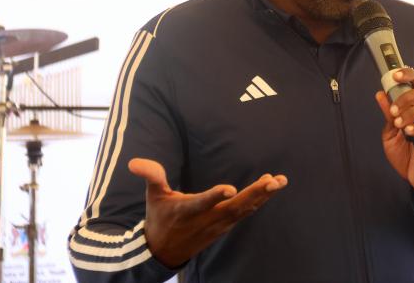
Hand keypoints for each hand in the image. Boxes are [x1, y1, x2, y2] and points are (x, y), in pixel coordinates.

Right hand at [128, 158, 287, 267]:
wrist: (164, 251)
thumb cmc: (159, 218)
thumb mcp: (153, 196)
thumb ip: (151, 176)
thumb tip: (134, 162)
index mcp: (186, 211)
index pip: (202, 203)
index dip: (215, 196)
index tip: (229, 189)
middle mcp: (206, 219)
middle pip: (234, 207)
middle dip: (255, 194)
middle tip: (272, 181)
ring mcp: (219, 224)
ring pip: (244, 210)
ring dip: (262, 196)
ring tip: (279, 181)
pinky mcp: (226, 225)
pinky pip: (246, 213)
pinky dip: (259, 201)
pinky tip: (271, 187)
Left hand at [375, 68, 413, 209]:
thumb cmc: (404, 153)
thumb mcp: (390, 131)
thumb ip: (388, 113)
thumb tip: (380, 93)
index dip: (408, 74)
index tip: (394, 75)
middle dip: (407, 96)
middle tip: (394, 109)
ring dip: (411, 112)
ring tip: (399, 123)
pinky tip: (408, 132)